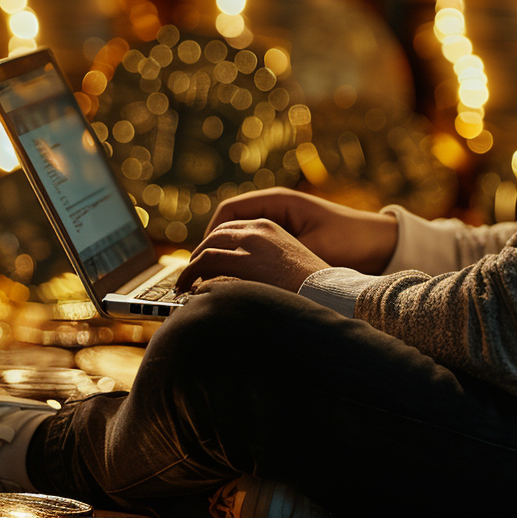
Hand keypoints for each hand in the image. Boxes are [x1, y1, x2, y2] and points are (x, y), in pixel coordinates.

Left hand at [176, 219, 327, 294]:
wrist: (333, 290)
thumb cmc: (317, 285)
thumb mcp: (290, 263)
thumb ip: (266, 261)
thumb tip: (248, 277)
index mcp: (271, 226)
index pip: (231, 228)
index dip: (213, 244)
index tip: (204, 260)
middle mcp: (259, 229)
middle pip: (215, 235)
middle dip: (199, 254)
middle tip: (189, 273)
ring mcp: (251, 243)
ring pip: (207, 248)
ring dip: (191, 266)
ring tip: (183, 284)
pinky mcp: (246, 261)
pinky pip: (207, 262)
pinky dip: (192, 274)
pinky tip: (188, 289)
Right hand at [202, 188, 397, 274]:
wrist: (380, 242)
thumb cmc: (350, 242)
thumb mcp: (313, 250)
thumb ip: (280, 258)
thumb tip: (244, 272)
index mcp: (279, 201)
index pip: (229, 211)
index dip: (210, 234)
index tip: (200, 259)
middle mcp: (277, 206)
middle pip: (229, 221)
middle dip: (212, 245)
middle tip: (199, 273)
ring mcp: (282, 219)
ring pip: (240, 233)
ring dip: (226, 252)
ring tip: (214, 278)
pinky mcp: (288, 234)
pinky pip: (255, 242)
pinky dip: (243, 256)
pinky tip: (240, 278)